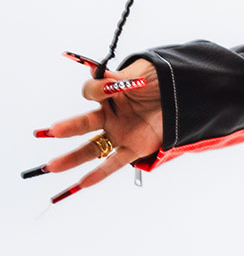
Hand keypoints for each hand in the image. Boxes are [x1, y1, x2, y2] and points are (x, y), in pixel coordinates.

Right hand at [33, 60, 162, 200]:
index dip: (98, 88)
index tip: (110, 86)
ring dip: (73, 158)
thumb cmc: (158, 79)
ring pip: (92, 148)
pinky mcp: (135, 147)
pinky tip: (83, 183)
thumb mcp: (141, 72)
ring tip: (53, 166)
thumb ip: (119, 77)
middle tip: (50, 132)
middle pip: (84, 123)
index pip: (92, 92)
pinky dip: (100, 173)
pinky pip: (115, 163)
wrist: (183, 93)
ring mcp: (120, 132)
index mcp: (109, 93)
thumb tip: (96, 72)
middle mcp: (110, 115)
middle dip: (68, 128)